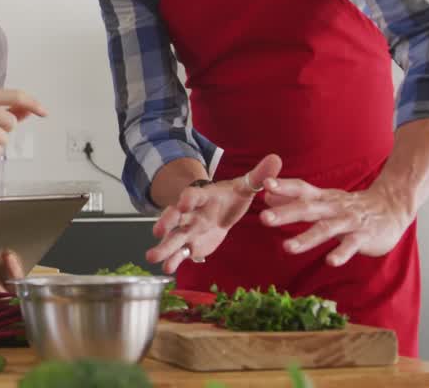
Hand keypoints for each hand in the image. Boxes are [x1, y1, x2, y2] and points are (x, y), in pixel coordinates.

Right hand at [147, 154, 281, 273]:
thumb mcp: (245, 187)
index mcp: (204, 197)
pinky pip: (180, 253)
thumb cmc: (231, 197)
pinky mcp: (190, 244)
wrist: (221, 211)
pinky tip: (166, 269)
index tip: (184, 204)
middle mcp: (191, 213)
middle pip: (176, 217)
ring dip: (164, 247)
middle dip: (166, 223)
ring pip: (174, 237)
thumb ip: (259, 176)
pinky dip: (174, 260)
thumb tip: (276, 159)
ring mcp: (188, 229)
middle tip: (158, 231)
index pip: (194, 195)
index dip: (189, 199)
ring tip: (152, 257)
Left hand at [260, 178, 412, 266]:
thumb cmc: (351, 206)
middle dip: (285, 214)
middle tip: (264, 218)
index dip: (283, 187)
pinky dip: (341, 253)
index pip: (301, 189)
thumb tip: (266, 196)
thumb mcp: (323, 199)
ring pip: (326, 229)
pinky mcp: (364, 236)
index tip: (263, 184)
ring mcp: (349, 221)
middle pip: (307, 209)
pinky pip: (351, 245)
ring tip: (287, 248)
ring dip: (306, 238)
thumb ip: (296, 199)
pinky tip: (330, 262)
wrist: (393, 207)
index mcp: (323, 198)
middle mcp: (333, 207)